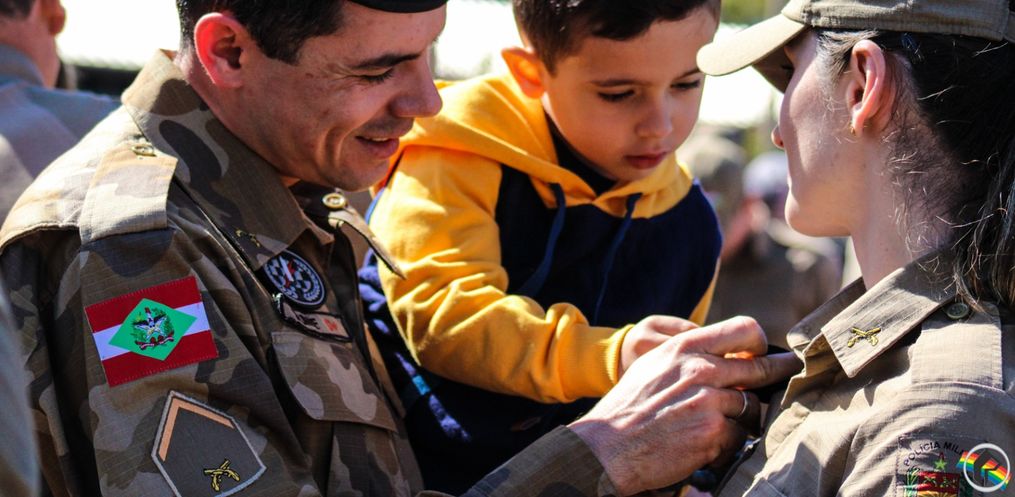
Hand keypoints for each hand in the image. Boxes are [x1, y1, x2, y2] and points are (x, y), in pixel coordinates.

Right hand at [568, 316, 801, 495]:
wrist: (607, 447)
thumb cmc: (629, 407)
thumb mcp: (654, 366)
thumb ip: (689, 356)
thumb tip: (726, 355)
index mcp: (684, 347)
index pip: (745, 328)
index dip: (760, 343)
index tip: (763, 353)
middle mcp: (699, 370)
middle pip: (759, 367)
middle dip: (776, 374)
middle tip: (787, 374)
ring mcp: (708, 402)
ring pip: (751, 406)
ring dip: (741, 418)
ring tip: (717, 425)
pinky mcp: (712, 434)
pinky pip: (739, 437)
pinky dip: (727, 444)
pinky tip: (706, 446)